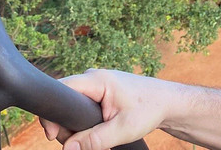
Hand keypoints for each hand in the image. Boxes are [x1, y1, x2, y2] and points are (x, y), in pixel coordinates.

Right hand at [41, 69, 170, 149]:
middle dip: (66, 125)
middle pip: (64, 101)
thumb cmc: (149, 110)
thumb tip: (68, 149)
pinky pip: (81, 107)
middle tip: (78, 144)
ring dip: (76, 126)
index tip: (54, 135)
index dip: (52, 112)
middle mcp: (93, 77)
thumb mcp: (123, 129)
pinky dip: (83, 122)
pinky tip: (93, 134)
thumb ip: (94, 140)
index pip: (61, 89)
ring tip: (92, 140)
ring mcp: (96, 84)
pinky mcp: (100, 92)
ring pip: (72, 106)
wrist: (168, 103)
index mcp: (97, 79)